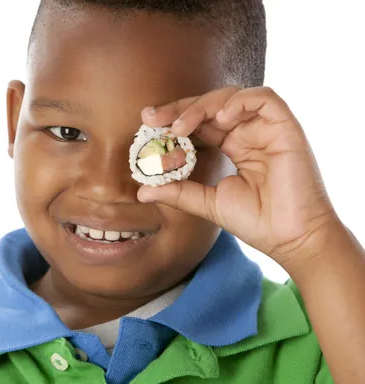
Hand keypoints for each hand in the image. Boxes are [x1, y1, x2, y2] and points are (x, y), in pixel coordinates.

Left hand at [138, 86, 338, 267]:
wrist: (291, 239)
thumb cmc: (257, 222)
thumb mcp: (207, 203)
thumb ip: (177, 192)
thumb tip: (141, 192)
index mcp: (232, 146)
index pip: (199, 122)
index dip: (173, 118)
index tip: (147, 122)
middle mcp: (248, 133)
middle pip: (210, 105)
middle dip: (179, 108)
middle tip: (153, 118)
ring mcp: (266, 129)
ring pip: (232, 96)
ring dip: (202, 105)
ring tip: (181, 126)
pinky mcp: (286, 128)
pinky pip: (264, 98)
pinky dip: (240, 101)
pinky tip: (220, 118)